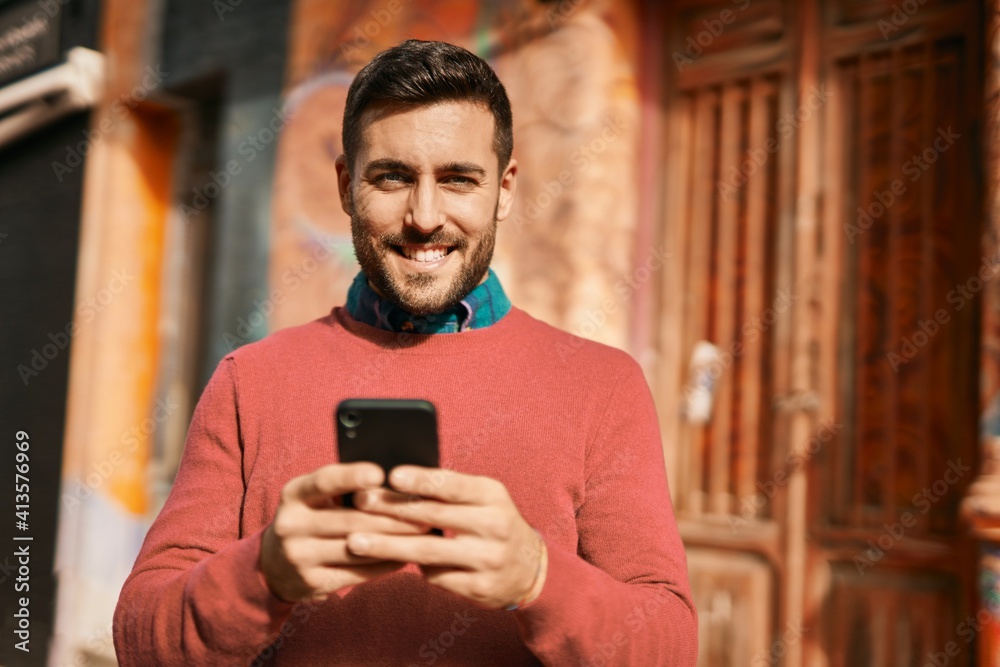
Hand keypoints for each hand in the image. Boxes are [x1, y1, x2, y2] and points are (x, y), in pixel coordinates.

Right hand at [260, 462, 428, 602]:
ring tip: (423, 532)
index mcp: (293, 494)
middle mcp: (290, 525)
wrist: (275, 565)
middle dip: (392, 515)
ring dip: (395, 540)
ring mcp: (300, 557)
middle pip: (350, 519)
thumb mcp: (313, 497)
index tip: (380, 473)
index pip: (323, 481)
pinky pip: (358, 573)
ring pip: (358, 548)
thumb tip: (394, 478)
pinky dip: (385, 563)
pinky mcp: (313, 583)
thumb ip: (343, 486)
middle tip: (425, 510)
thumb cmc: (311, 517)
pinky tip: (406, 555)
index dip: (351, 477)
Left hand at [345, 466, 546, 609]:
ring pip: (428, 551)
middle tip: (359, 503)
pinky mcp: (479, 587)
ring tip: (356, 541)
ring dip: (387, 546)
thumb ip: (450, 490)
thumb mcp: (484, 498)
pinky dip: (412, 567)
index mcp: (492, 495)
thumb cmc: (494, 523)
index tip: (390, 475)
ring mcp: (488, 559)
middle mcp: (494, 525)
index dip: (421, 479)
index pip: (452, 484)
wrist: (531, 569)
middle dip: (392, 509)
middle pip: (434, 516)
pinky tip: (388, 561)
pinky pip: (436, 576)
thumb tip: (397, 479)